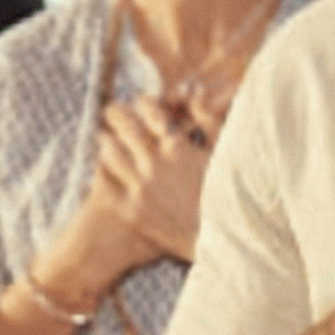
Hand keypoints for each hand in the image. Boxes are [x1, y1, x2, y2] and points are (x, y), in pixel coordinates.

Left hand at [91, 93, 216, 264]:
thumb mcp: (225, 152)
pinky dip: (103, 171)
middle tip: (113, 111)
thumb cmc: (231, 194)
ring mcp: (139, 188)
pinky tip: (104, 168)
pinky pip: (105, 183)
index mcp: (176, 145)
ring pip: (110, 152)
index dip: (142, 101)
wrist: (224, 243)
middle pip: (122, 125)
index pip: (147, 108)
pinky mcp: (131, 211)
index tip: (141, 101)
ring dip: (108, 141)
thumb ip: (208, 118)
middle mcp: (153, 163)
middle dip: (117, 114)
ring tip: (106, 138)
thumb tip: (195, 91)